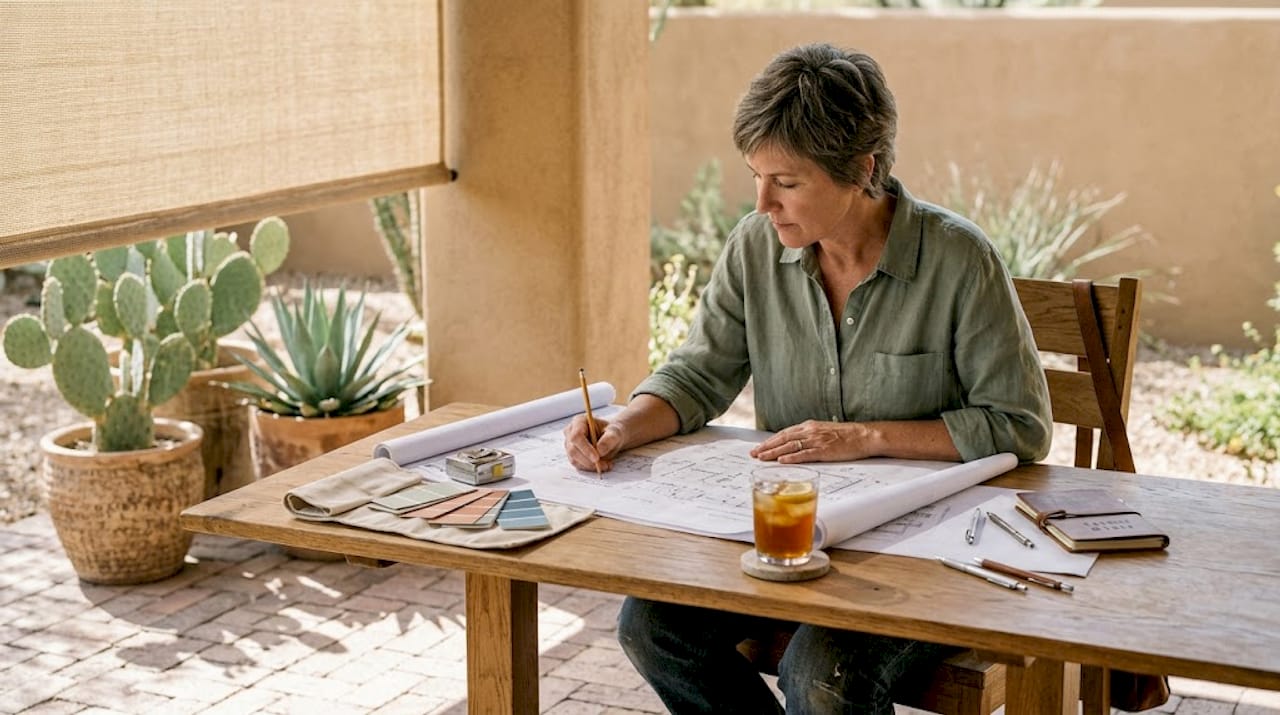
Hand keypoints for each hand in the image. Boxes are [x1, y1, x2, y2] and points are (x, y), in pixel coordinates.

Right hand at [563, 414, 624, 471]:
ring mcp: (569, 444)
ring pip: (574, 459)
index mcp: (579, 421)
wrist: (611, 438)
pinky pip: (578, 465)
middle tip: (604, 465)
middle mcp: (570, 432)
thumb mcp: (615, 433)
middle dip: (588, 460)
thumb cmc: (612, 432)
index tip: (597, 458)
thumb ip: (609, 439)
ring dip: (590, 466)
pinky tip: (602, 466)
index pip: (576, 436)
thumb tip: (599, 450)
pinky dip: (590, 468)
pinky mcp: (572, 455)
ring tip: (607, 465)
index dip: (585, 448)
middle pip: (573, 449)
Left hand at [749, 420, 875, 462]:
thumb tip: (796, 446)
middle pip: (783, 439)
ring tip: (762, 458)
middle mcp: (810, 432)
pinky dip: (792, 457)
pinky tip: (782, 461)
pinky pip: (805, 454)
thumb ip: (809, 437)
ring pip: (790, 446)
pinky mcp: (824, 450)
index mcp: (809, 427)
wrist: (864, 436)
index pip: (784, 434)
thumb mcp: (824, 432)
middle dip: (766, 447)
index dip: (770, 441)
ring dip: (774, 452)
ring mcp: (816, 441)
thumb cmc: (846, 436)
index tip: (759, 447)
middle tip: (753, 454)